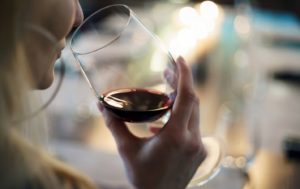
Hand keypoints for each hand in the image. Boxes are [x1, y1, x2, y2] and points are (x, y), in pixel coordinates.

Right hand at [98, 57, 205, 188]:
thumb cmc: (142, 177)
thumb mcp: (126, 150)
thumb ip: (115, 125)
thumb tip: (100, 105)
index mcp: (176, 137)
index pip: (187, 97)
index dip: (185, 75)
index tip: (180, 58)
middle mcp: (192, 139)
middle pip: (192, 102)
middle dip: (180, 84)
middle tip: (165, 72)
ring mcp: (198, 146)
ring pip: (193, 113)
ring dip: (181, 99)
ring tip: (164, 91)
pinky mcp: (199, 151)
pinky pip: (192, 126)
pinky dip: (180, 117)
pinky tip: (161, 122)